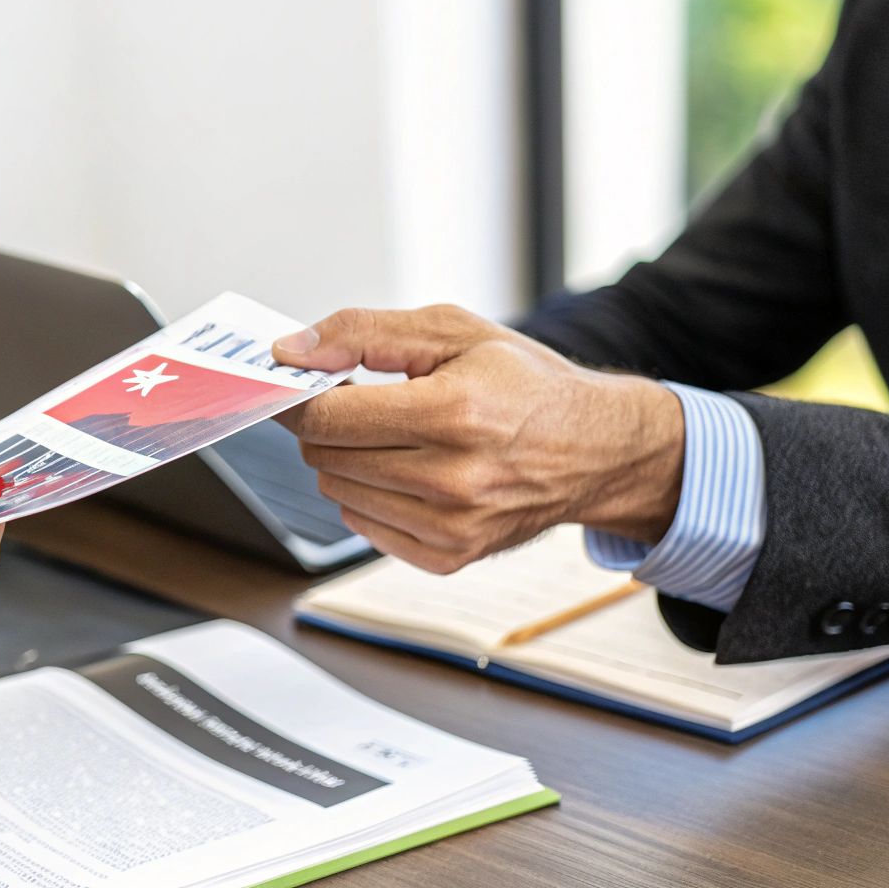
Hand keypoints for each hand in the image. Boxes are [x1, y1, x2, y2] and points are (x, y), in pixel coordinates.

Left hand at [272, 306, 683, 573]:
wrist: (597, 449)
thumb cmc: (524, 384)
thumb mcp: (452, 331)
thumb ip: (362, 333)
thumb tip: (291, 352)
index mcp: (453, 413)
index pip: (328, 418)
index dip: (300, 398)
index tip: (298, 385)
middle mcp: (452, 479)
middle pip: (326, 456)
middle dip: (331, 424)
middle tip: (364, 402)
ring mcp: (452, 526)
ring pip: (338, 492)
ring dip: (349, 460)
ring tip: (397, 435)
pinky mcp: (450, 557)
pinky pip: (364, 525)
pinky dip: (371, 495)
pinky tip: (410, 471)